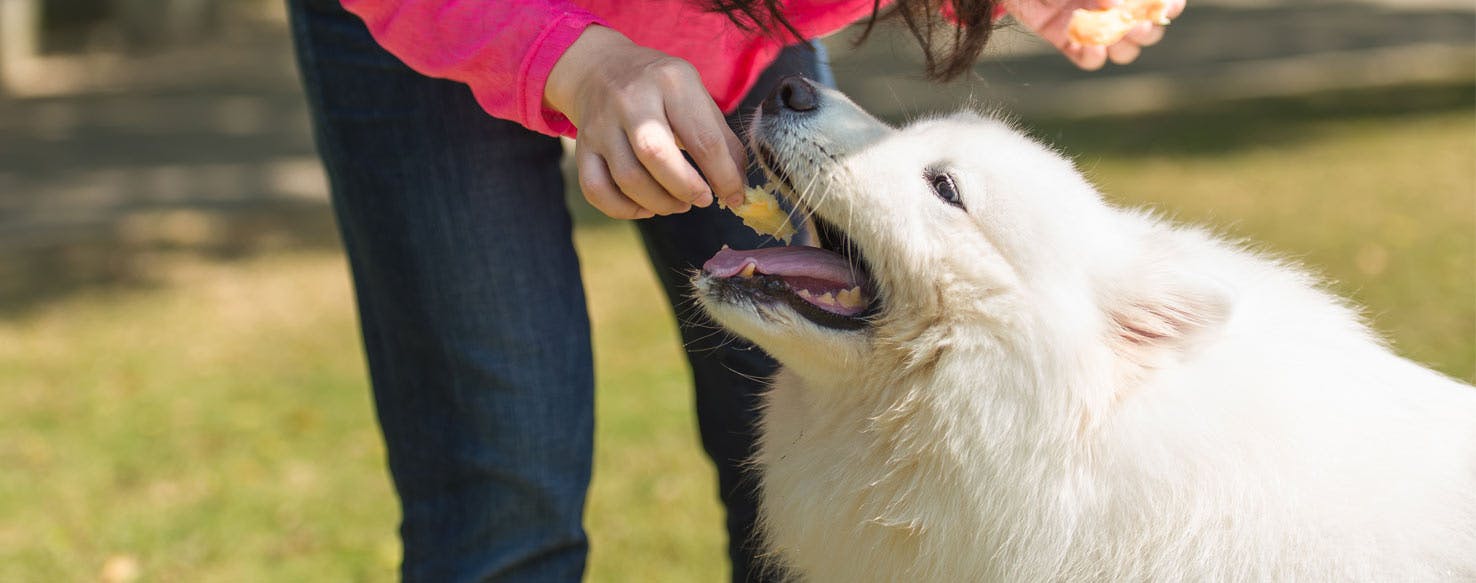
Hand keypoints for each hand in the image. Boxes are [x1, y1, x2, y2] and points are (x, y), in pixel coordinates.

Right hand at [545, 26, 747, 219]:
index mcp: (671, 81)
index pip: (702, 137)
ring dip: (660, 203)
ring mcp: (601, 124)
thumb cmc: (660, 89)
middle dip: (686, 188)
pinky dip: (623, 210)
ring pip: (628, 178)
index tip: (733, 196)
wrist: (600, 68)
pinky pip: (596, 190)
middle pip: (656, 155)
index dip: (722, 176)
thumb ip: (722, 140)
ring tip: (678, 204)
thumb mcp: (696, 97)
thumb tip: (737, 190)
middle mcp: (631, 99)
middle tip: (702, 199)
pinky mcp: (583, 146)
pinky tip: (644, 207)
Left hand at [1008, 0, 1185, 69]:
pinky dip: (1093, 57)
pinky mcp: (1066, 38)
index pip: (1161, 0)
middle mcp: (1112, 4)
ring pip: (1123, 49)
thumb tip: (1117, 6)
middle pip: (1148, 30)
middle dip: (1146, 31)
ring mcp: (1090, 22)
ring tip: (1111, 35)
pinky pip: (1089, 59)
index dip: (1169, 6)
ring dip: (1123, 47)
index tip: (1166, 9)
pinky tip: (1091, 47)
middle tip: (1134, 26)